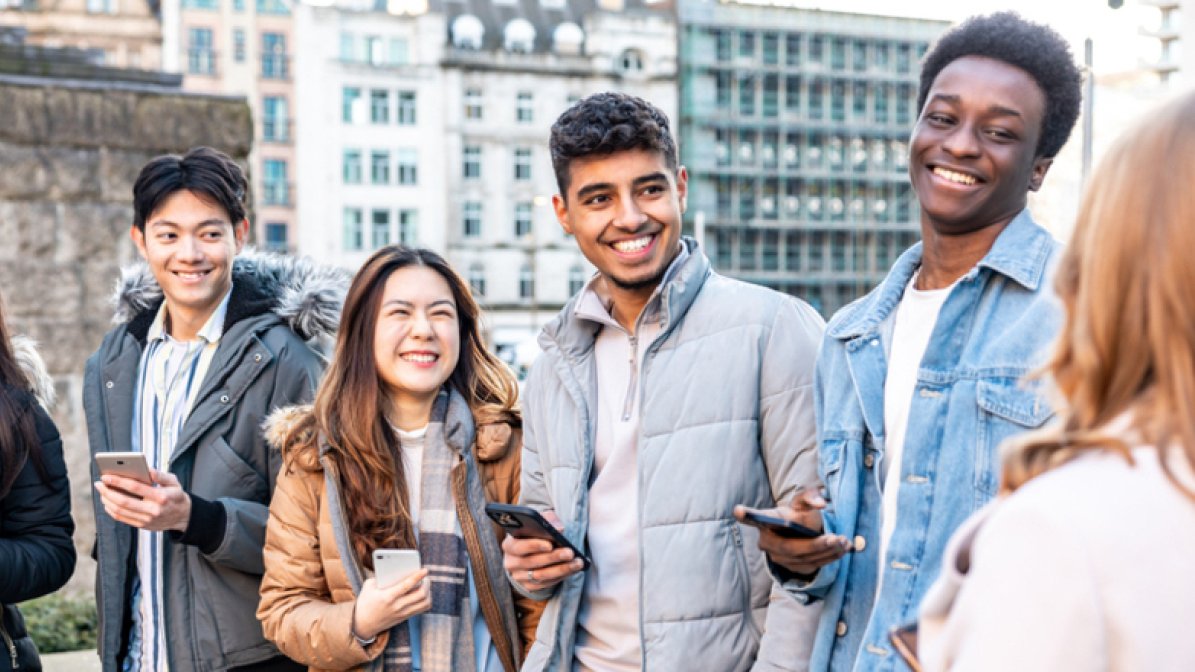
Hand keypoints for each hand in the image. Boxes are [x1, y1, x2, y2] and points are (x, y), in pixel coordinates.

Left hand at [94, 468, 191, 531]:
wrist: (183, 516)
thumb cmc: (176, 495)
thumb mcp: (174, 482)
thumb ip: (160, 475)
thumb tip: (146, 469)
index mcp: (161, 496)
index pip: (135, 488)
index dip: (118, 481)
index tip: (106, 476)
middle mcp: (153, 510)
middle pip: (123, 501)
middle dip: (108, 491)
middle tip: (99, 484)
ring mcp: (147, 520)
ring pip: (120, 511)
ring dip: (107, 500)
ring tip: (102, 491)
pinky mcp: (142, 525)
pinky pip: (122, 518)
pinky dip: (111, 510)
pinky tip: (108, 502)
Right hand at [352, 569, 431, 640]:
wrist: (363, 625)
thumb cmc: (365, 602)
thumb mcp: (369, 586)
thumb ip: (380, 576)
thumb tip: (396, 569)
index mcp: (387, 597)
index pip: (407, 585)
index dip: (418, 576)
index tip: (425, 570)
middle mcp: (397, 606)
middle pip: (421, 594)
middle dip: (427, 583)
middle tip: (426, 577)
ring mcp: (402, 613)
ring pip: (424, 603)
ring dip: (429, 592)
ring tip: (426, 584)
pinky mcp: (405, 617)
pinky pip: (422, 609)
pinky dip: (426, 600)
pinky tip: (423, 594)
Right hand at [502, 510, 583, 592]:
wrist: (530, 549)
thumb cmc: (534, 533)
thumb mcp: (537, 523)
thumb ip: (547, 521)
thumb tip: (559, 528)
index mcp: (509, 545)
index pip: (518, 547)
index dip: (534, 546)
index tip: (550, 544)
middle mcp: (511, 563)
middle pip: (532, 562)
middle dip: (553, 557)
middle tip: (570, 552)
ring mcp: (519, 577)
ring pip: (541, 576)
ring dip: (561, 569)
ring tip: (577, 562)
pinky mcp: (529, 586)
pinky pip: (546, 584)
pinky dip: (561, 576)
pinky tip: (573, 569)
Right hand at [734, 488, 851, 576]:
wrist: (799, 533)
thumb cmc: (798, 515)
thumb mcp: (803, 502)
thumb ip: (811, 497)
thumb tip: (821, 504)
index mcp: (767, 520)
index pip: (753, 518)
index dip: (746, 515)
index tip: (738, 510)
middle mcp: (767, 541)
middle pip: (790, 548)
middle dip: (817, 545)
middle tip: (838, 538)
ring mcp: (777, 558)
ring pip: (803, 559)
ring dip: (827, 553)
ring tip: (845, 543)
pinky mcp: (790, 568)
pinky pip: (810, 566)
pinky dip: (828, 559)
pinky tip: (841, 551)